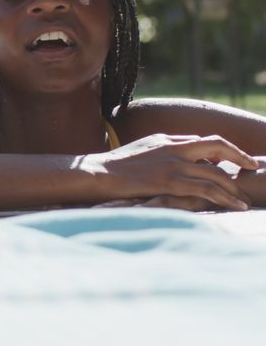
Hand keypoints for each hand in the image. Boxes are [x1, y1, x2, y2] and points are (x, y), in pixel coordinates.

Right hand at [83, 134, 257, 210]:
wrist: (96, 173)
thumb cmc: (114, 165)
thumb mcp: (141, 149)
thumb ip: (162, 149)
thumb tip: (178, 152)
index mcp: (167, 139)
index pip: (202, 141)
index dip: (223, 150)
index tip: (235, 159)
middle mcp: (174, 148)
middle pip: (218, 146)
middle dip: (240, 157)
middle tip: (253, 167)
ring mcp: (173, 165)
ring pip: (216, 173)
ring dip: (234, 187)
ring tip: (244, 200)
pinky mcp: (169, 182)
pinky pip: (206, 190)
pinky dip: (225, 198)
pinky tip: (235, 206)